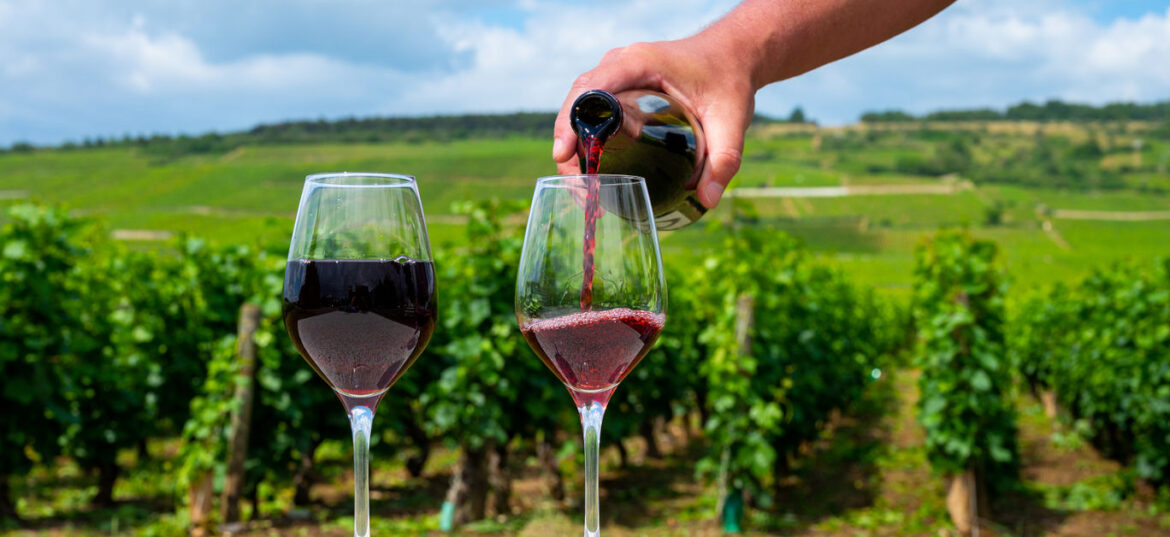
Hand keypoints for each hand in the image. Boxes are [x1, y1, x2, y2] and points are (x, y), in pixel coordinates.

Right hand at [552, 38, 756, 208]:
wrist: (734, 54)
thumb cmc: (730, 78)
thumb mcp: (732, 119)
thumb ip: (724, 159)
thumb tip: (707, 200)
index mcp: (640, 62)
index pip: (591, 89)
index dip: (571, 120)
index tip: (565, 153)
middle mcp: (622, 63)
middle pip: (577, 100)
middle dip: (568, 141)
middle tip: (576, 185)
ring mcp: (618, 71)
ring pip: (580, 103)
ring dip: (574, 140)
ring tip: (582, 184)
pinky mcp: (621, 83)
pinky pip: (592, 105)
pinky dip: (585, 133)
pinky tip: (591, 166)